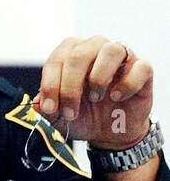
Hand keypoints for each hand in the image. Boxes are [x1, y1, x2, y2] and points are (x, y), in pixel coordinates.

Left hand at [35, 36, 152, 149]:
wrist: (109, 131)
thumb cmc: (83, 115)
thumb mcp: (58, 115)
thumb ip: (45, 108)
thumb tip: (38, 103)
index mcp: (71, 54)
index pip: (57, 59)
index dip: (50, 85)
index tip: (50, 108)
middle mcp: (96, 48)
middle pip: (79, 54)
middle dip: (70, 87)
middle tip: (70, 111)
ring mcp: (122, 56)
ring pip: (111, 50)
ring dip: (98, 78)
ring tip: (95, 98)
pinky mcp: (143, 69)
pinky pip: (140, 67)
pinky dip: (127, 84)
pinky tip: (117, 97)